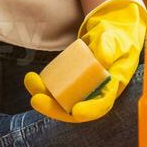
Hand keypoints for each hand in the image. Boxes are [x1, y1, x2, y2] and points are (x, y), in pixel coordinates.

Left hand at [24, 0, 146, 123]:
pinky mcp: (72, 82)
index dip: (90, 110)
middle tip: (36, 100)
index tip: (76, 112)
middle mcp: (96, 93)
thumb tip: (103, 60)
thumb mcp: (115, 40)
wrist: (110, 34)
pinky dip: (44, 87)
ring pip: (63, 101)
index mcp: (112, 87)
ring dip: (45, 97)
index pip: (102, 104)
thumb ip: (109, 46)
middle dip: (54, 108)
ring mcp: (83, 89)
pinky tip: (32, 79)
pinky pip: (57, 90)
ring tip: (30, 82)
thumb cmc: (116, 38)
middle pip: (75, 109)